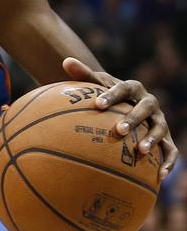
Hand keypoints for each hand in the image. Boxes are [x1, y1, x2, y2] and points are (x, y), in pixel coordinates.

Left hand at [63, 57, 177, 179]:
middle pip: (145, 108)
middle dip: (133, 118)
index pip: (123, 89)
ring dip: (152, 139)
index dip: (112, 96)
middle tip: (118, 130)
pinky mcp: (166, 138)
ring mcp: (159, 120)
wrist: (127, 104)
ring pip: (160, 128)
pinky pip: (171, 151)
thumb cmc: (107, 94)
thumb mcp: (97, 83)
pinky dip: (169, 162)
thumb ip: (84, 74)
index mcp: (133, 88)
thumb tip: (66, 61)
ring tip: (140, 151)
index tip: (97, 105)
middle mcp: (150, 103)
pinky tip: (160, 176)